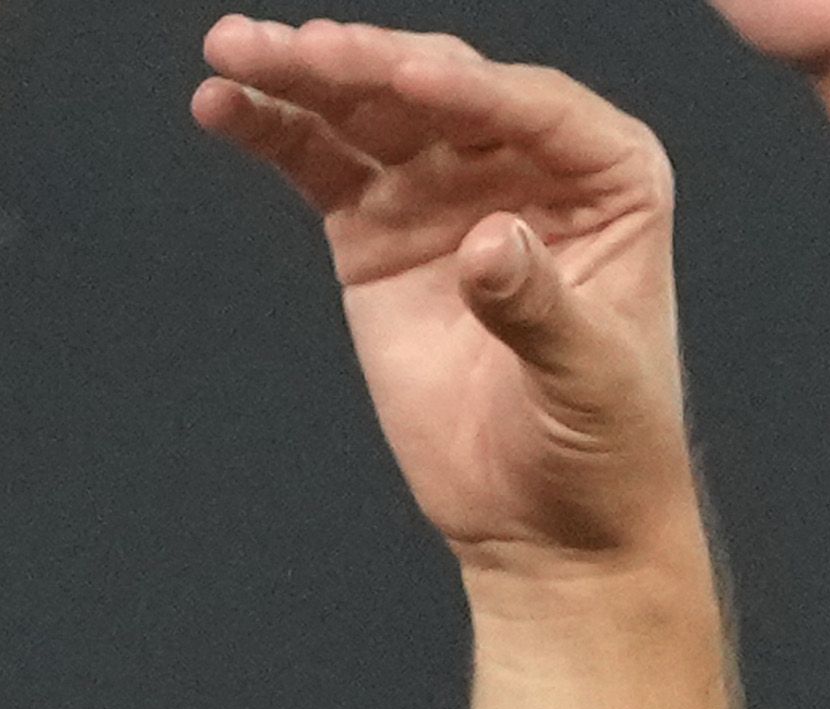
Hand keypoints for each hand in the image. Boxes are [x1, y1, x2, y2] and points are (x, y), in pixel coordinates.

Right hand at [192, 24, 683, 577]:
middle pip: (435, 89)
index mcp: (606, 179)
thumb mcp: (590, 383)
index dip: (469, 90)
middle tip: (301, 52)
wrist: (554, 535)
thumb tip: (486, 241)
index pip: (532, 110)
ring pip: (366, 110)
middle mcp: (521, 163)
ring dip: (298, 77)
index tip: (407, 80)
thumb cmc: (605, 455)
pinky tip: (223, 103)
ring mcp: (442, 189)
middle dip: (363, 65)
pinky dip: (272, 129)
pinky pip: (319, 160)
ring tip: (233, 52)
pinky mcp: (379, 228)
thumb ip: (539, 308)